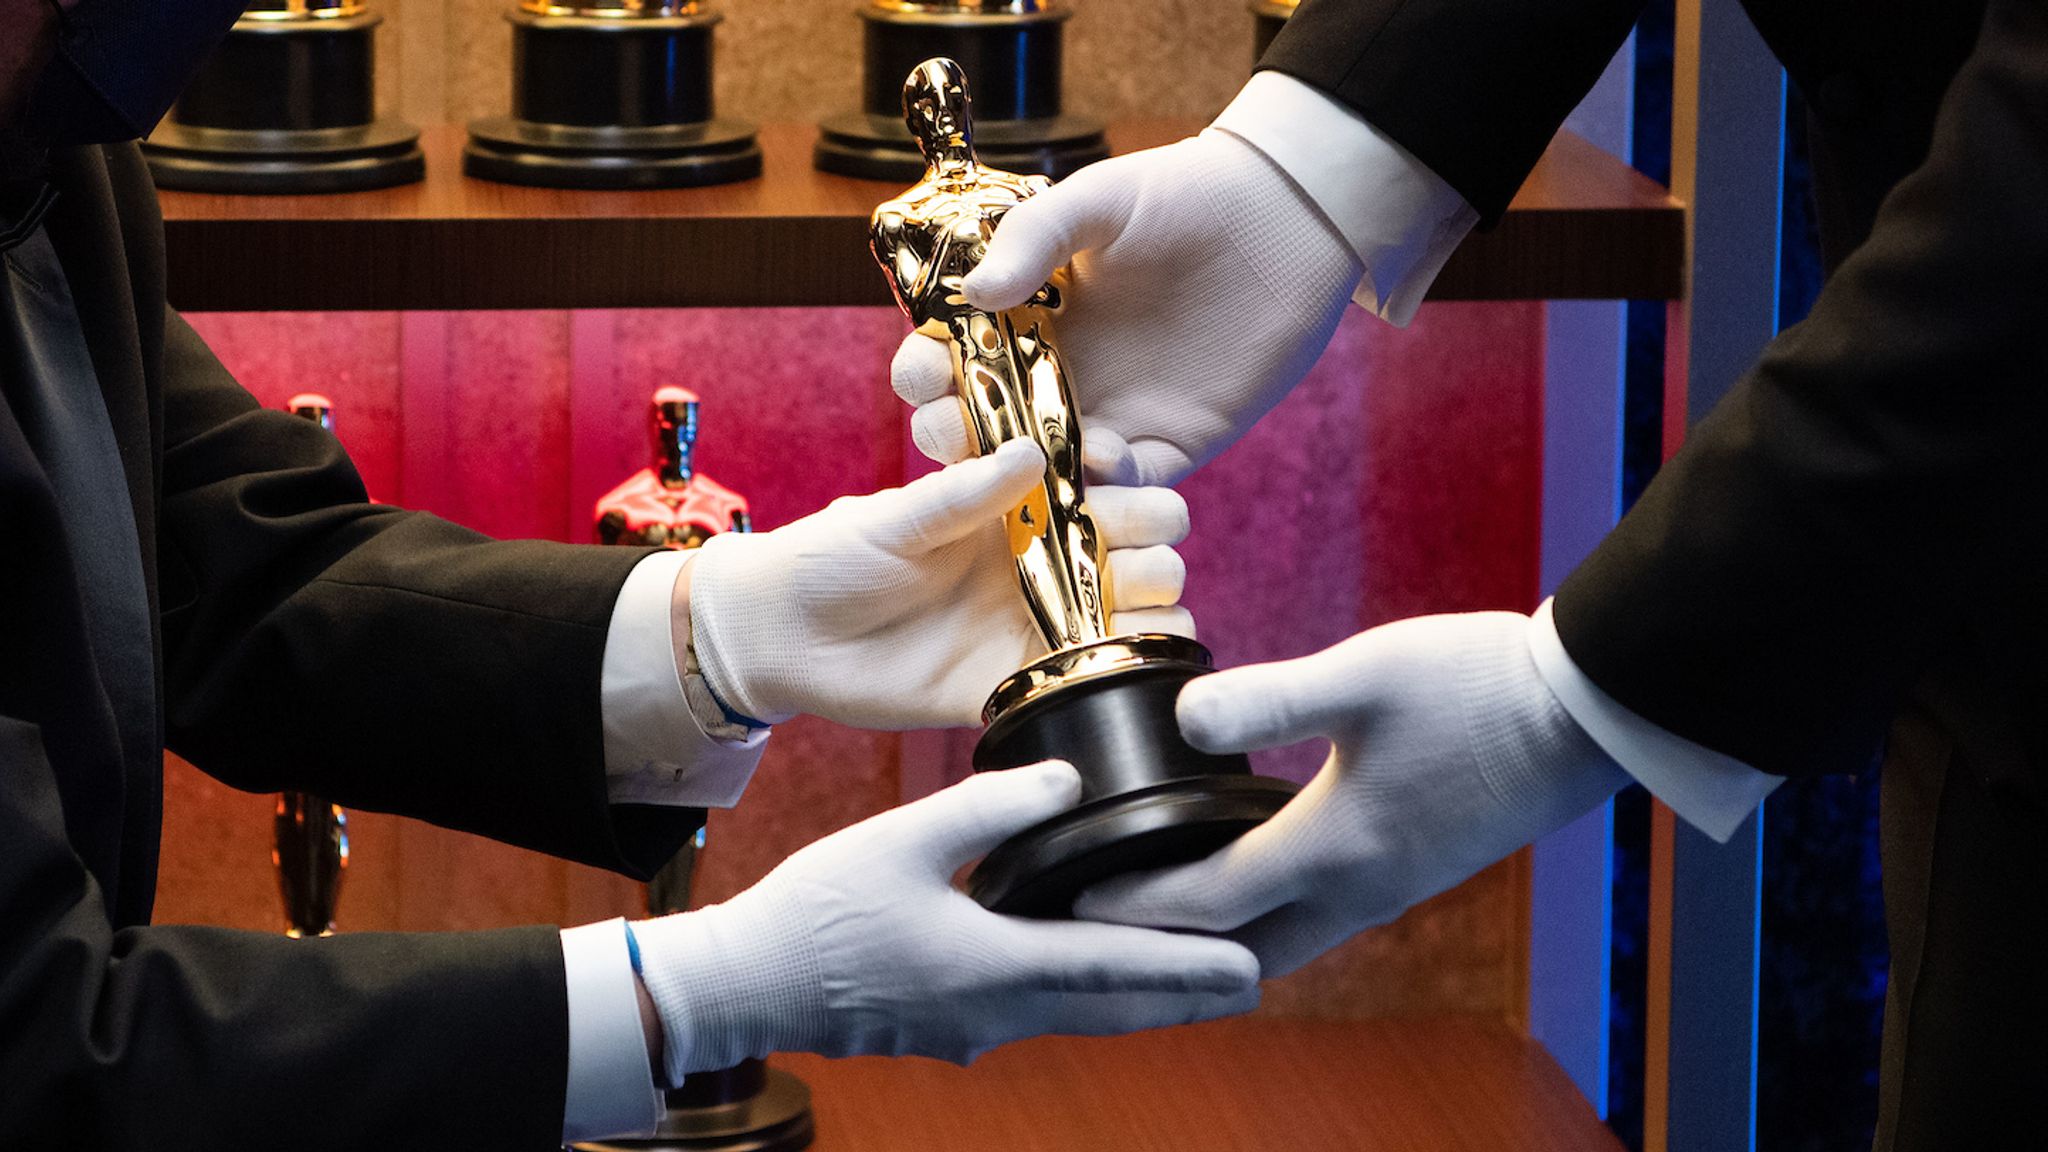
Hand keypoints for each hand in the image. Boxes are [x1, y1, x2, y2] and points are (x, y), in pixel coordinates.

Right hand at [632, 762, 1262, 1081]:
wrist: (744, 984)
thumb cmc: (814, 911)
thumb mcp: (902, 838)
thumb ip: (990, 809)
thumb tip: (1070, 780)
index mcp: (991, 966)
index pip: (1112, 969)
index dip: (1186, 969)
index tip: (1249, 969)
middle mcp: (994, 1013)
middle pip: (1111, 1007)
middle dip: (1182, 995)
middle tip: (1249, 981)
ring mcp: (970, 1030)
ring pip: (1077, 1015)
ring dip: (1135, 997)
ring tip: (1191, 978)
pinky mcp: (947, 1028)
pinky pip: (1036, 1012)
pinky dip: (1081, 994)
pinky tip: (1089, 968)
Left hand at [685, 439, 1193, 728]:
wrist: (784, 637)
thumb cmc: (832, 557)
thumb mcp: (894, 518)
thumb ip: (961, 493)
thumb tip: (1033, 455)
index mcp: (1018, 509)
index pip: (1101, 490)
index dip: (1126, 483)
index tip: (1118, 478)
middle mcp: (1041, 565)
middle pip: (1136, 554)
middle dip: (1152, 554)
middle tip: (1133, 564)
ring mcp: (1035, 625)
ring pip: (1130, 618)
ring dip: (1154, 614)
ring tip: (1144, 616)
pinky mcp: (1018, 684)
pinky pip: (1087, 682)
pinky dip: (1121, 674)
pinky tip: (1126, 666)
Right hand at [889, 130, 1361, 486]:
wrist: (1283, 220)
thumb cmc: (1182, 194)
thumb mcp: (1098, 200)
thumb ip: (1032, 238)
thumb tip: (972, 293)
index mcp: (1022, 321)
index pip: (950, 361)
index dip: (925, 375)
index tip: (923, 375)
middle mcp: (1055, 377)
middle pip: (982, 429)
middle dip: (959, 439)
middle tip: (961, 433)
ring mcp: (1109, 416)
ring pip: (1047, 473)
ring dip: (1029, 480)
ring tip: (1025, 469)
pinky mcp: (1169, 444)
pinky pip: (1129, 486)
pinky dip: (1111, 488)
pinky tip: (1107, 461)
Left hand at [1074, 613, 1628, 976]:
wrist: (1586, 712)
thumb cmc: (1477, 685)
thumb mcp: (1364, 675)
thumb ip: (1269, 696)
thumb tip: (1181, 718)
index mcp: (1334, 847)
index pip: (1208, 900)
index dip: (1135, 901)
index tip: (1075, 894)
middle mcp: (1361, 888)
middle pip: (1244, 952)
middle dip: (1172, 954)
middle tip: (1108, 939)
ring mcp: (1395, 887)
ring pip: (1289, 943)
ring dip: (1224, 943)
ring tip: (1165, 923)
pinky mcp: (1418, 871)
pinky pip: (1323, 920)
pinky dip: (1271, 921)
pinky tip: (1253, 880)